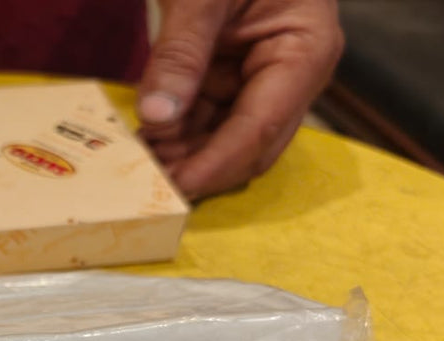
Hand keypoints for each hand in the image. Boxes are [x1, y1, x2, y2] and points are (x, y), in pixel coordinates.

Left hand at [137, 0, 343, 198]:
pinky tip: (145, 136)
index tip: (175, 188)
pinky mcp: (233, 70)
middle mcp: (292, 70)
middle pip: (251, 142)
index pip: (262, 126)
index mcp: (306, 49)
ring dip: (184, 151)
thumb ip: (181, 52)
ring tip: (137, 158)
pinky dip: (178, 128)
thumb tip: (158, 116)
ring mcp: (263, 72)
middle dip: (201, 164)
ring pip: (226, 134)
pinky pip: (209, 113)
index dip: (217, 163)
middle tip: (147, 181)